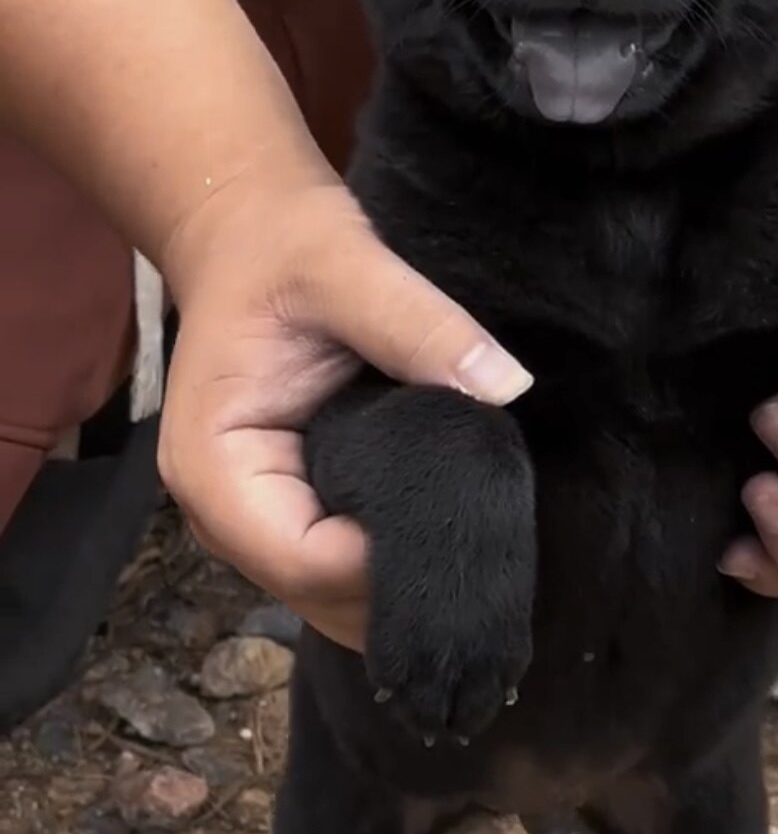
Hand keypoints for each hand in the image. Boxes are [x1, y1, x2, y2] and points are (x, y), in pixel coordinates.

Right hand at [157, 166, 531, 648]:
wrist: (249, 236)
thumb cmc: (286, 248)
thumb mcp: (350, 269)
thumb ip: (421, 327)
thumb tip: (506, 387)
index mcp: (215, 463)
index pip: (303, 560)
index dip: (384, 565)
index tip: (462, 526)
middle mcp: (220, 510)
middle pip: (317, 596)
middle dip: (400, 590)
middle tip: (492, 557)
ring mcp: (251, 520)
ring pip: (330, 598)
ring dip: (400, 589)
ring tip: (478, 556)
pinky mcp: (285, 511)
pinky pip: (339, 569)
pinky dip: (392, 569)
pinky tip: (449, 545)